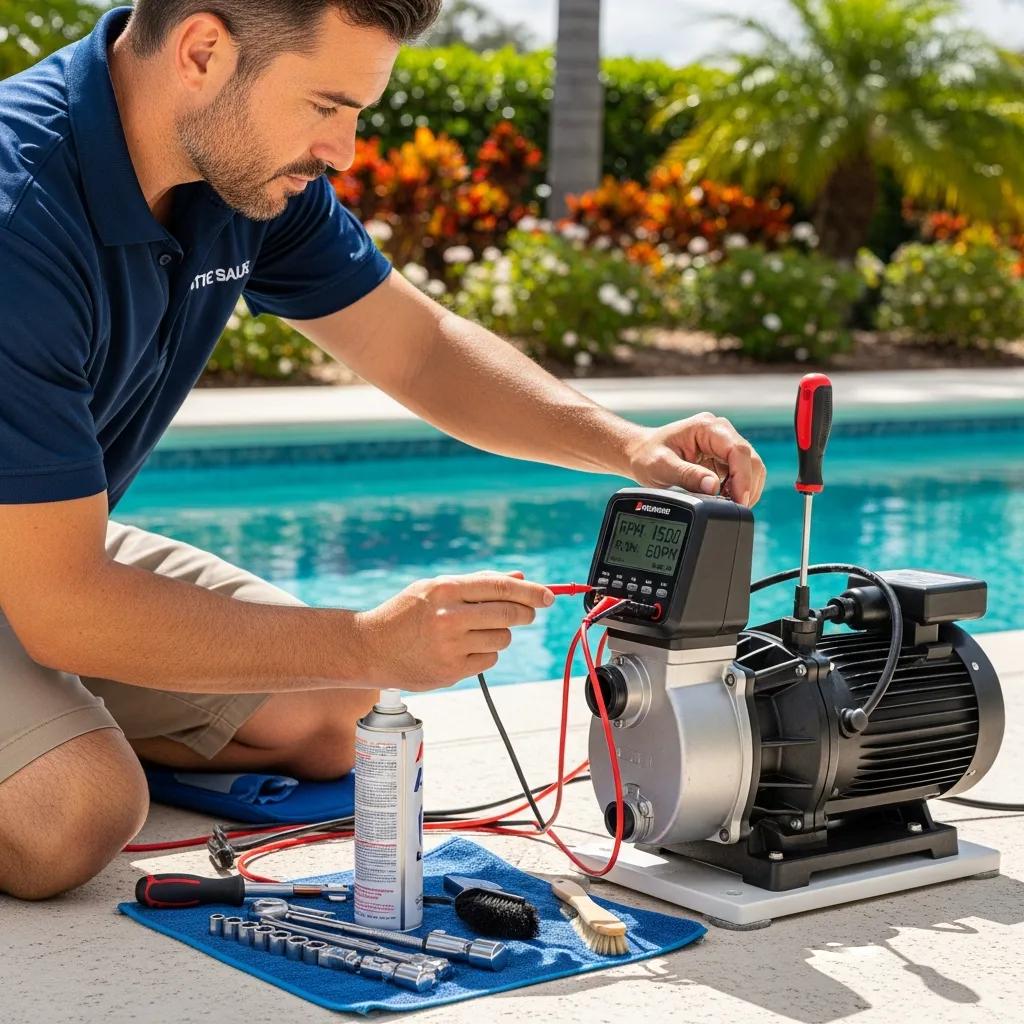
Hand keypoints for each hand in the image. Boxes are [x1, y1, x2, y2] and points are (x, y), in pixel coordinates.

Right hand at [354, 571, 553, 690]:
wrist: (370, 647)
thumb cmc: (406, 612)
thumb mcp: (435, 588)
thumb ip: (477, 582)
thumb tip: (519, 578)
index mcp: (446, 589)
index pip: (500, 587)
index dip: (531, 591)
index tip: (549, 595)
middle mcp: (449, 617)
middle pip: (508, 614)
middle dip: (526, 613)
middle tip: (528, 613)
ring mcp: (450, 646)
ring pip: (501, 639)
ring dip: (499, 634)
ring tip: (475, 631)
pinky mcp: (451, 671)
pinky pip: (488, 660)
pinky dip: (484, 654)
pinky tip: (463, 648)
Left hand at [626, 412, 766, 506]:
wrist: (640, 454)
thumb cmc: (647, 455)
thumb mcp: (661, 467)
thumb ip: (687, 475)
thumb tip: (713, 486)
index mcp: (706, 427)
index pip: (738, 450)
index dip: (743, 477)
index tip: (739, 500)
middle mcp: (720, 432)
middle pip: (750, 459)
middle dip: (747, 486)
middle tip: (735, 508)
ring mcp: (723, 445)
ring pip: (750, 468)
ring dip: (744, 489)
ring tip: (729, 506)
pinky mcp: (723, 458)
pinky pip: (741, 474)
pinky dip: (738, 490)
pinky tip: (725, 500)